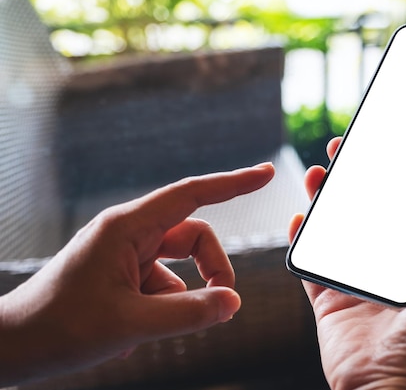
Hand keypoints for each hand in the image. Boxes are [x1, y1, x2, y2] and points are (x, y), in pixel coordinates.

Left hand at [0, 163, 274, 385]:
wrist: (12, 346)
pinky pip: (163, 284)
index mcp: (128, 227)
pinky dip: (162, 308)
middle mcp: (129, 233)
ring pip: (180, 265)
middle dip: (214, 269)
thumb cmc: (58, 327)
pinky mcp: (122, 275)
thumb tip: (234, 302)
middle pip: (194, 237)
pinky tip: (132, 330)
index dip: (234, 183)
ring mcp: (125, 254)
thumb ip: (189, 312)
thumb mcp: (130, 323)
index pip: (192, 194)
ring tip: (151, 327)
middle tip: (222, 305)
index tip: (266, 174)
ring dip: (183, 297)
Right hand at [288, 138, 405, 389]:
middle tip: (343, 149)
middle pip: (367, 213)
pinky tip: (300, 217)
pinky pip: (311, 265)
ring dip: (325, 201)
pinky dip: (302, 240)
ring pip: (336, 231)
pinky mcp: (329, 300)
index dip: (397, 176)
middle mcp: (387, 269)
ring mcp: (356, 282)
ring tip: (316, 174)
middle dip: (354, 179)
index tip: (388, 146)